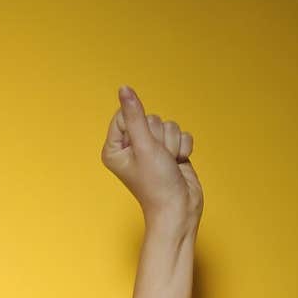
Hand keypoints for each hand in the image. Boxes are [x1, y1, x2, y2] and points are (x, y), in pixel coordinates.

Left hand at [101, 86, 202, 232]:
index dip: (139, 126)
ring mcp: (151, 149)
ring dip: (172, 144)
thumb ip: (135, 115)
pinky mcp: (169, 151)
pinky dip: (183, 149)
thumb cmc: (156, 185)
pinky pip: (181, 133)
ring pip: (168, 125)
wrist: (179, 209)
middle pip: (150, 118)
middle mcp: (131, 147)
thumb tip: (124, 88)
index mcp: (114, 147)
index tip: (142, 149)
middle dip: (159, 138)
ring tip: (168, 165)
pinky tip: (177, 165)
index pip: (125, 113)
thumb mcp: (144, 146)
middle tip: (158, 160)